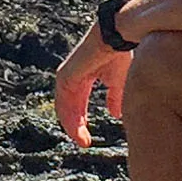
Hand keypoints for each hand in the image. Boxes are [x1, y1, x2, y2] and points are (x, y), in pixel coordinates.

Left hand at [54, 30, 129, 147]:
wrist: (115, 37)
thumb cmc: (118, 54)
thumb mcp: (118, 81)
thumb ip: (115, 98)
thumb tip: (116, 115)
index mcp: (81, 79)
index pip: (77, 105)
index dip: (81, 122)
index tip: (87, 138)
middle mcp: (71, 79)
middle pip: (69, 109)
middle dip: (76, 127)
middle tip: (84, 143)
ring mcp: (66, 77)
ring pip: (64, 108)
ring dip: (72, 126)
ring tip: (82, 141)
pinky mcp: (65, 76)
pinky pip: (64, 102)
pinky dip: (69, 117)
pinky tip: (77, 129)